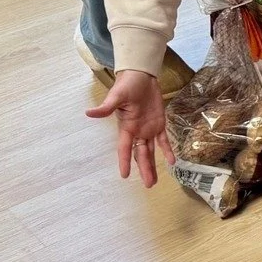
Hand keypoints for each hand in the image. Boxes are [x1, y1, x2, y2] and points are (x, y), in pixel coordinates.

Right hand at [87, 70, 172, 186]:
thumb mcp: (117, 96)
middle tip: (148, 185)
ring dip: (153, 165)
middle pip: (140, 154)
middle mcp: (136, 131)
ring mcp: (148, 129)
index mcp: (126, 127)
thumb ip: (106, 107)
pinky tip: (172, 161)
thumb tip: (89, 113)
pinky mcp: (159, 123)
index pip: (125, 148)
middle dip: (144, 169)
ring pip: (150, 151)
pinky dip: (167, 150)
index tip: (124, 175)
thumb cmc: (127, 85)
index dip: (125, 161)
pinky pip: (163, 140)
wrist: (141, 76)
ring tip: (154, 181)